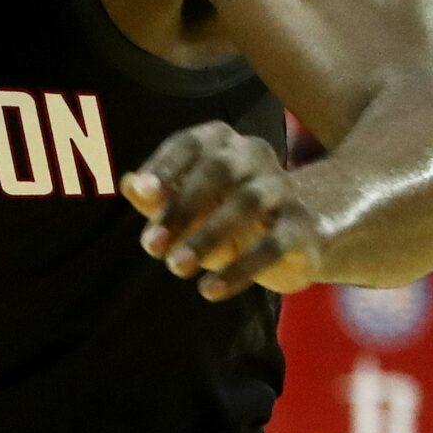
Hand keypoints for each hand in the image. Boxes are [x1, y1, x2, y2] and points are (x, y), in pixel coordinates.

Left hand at [123, 123, 320, 300]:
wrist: (294, 235)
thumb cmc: (221, 214)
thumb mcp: (185, 208)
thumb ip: (155, 198)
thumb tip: (128, 184)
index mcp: (219, 142)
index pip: (189, 144)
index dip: (166, 166)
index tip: (142, 191)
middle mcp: (254, 155)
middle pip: (218, 170)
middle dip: (182, 207)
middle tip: (151, 246)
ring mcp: (284, 187)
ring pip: (248, 202)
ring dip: (208, 236)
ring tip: (176, 267)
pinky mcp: (304, 225)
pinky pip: (275, 243)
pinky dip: (241, 268)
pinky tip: (209, 290)